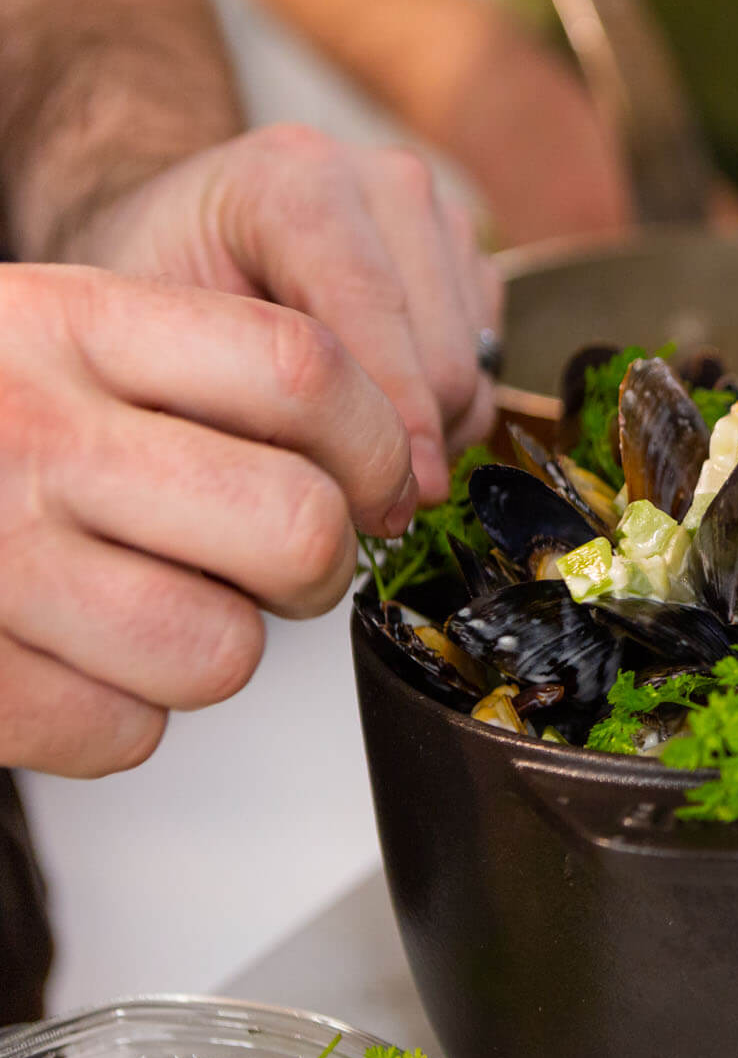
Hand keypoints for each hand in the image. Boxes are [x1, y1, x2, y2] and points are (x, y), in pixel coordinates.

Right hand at [0, 265, 417, 776]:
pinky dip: (116, 715)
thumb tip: (383, 465)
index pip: (304, 371)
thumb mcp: (51, 329)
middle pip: (295, 528)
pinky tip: (66, 657)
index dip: (377, 443)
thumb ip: (197, 370)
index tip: (378, 480)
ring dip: (212, 646)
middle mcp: (26, 432)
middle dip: (314, 563)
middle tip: (278, 559)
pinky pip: (124, 736)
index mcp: (67, 321)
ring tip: (149, 602)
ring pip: (221, 653)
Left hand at [56, 125, 499, 501]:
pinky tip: (376, 416)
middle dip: (402, 442)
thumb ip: (227, 400)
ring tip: (346, 452)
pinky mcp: (468, 256)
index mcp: (294, 178)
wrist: (175, 251)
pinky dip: (444, 414)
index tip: (386, 507)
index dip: (386, 421)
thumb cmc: (148, 304)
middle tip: (344, 499)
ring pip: (473, 369)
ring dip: (425, 434)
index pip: (370, 306)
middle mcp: (380, 181)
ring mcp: (435, 214)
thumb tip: (320, 488)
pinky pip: (488, 367)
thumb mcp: (148, 348)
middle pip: (439, 352)